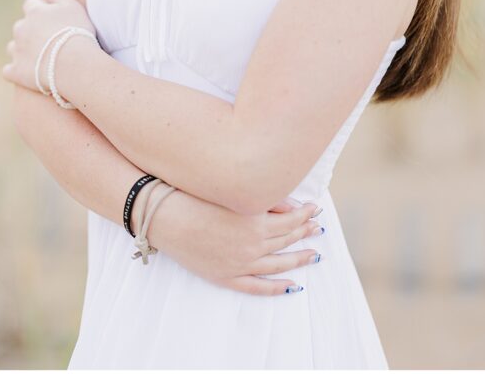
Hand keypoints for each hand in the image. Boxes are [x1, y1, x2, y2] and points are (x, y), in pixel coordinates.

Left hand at [2, 0, 96, 91]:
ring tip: (39, 57)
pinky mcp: (15, 71)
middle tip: (48, 40)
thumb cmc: (77, 32)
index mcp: (34, 12)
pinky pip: (8, 70)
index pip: (30, 5)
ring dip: (21, 49)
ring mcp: (17, 51)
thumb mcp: (73, 6)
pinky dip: (15, 70)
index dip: (41, 12)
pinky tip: (26, 72)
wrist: (73, 63)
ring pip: (13, 47)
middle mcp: (21, 29)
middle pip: (21, 26)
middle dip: (30, 31)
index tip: (52, 20)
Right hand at [148, 190, 324, 295]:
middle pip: (286, 240)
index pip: (290, 220)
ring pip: (278, 265)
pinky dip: (276, 288)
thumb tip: (293, 208)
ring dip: (298, 260)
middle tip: (317, 229)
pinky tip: (292, 286)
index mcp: (256, 223)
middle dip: (304, 233)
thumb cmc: (198, 198)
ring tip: (314, 255)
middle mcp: (252, 246)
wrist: (167, 218)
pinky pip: (256, 287)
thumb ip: (267, 201)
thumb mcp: (236, 195)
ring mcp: (239, 264)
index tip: (315, 209)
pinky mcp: (225, 277)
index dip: (305, 214)